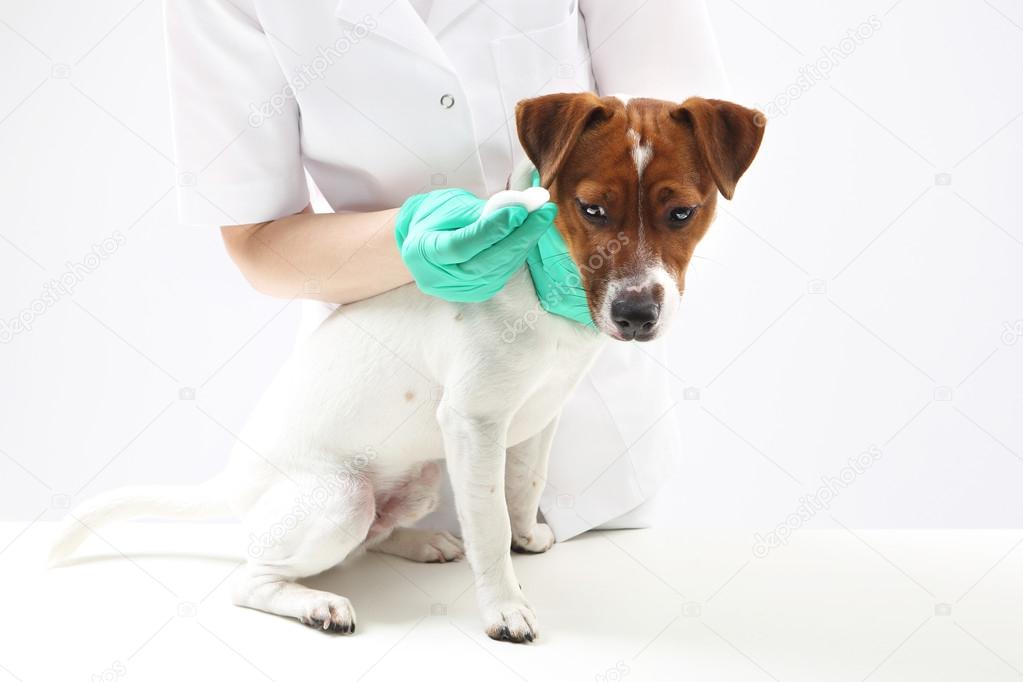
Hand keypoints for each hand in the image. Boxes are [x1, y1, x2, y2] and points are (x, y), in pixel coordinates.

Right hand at [395, 188, 556, 301]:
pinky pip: (504, 272)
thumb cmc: (436, 218)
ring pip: (499, 270)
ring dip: (525, 243)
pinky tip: (531, 232)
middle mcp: (439, 278)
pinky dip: (520, 251)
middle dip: (519, 236)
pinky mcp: (478, 292)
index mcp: (422, 252)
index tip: (517, 212)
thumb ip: (481, 210)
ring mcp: (459, 290)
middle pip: (485, 264)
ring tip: (542, 217)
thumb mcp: (450, 205)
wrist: (424, 241)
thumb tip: (520, 208)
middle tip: (543, 212)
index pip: (460, 246)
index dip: (491, 231)